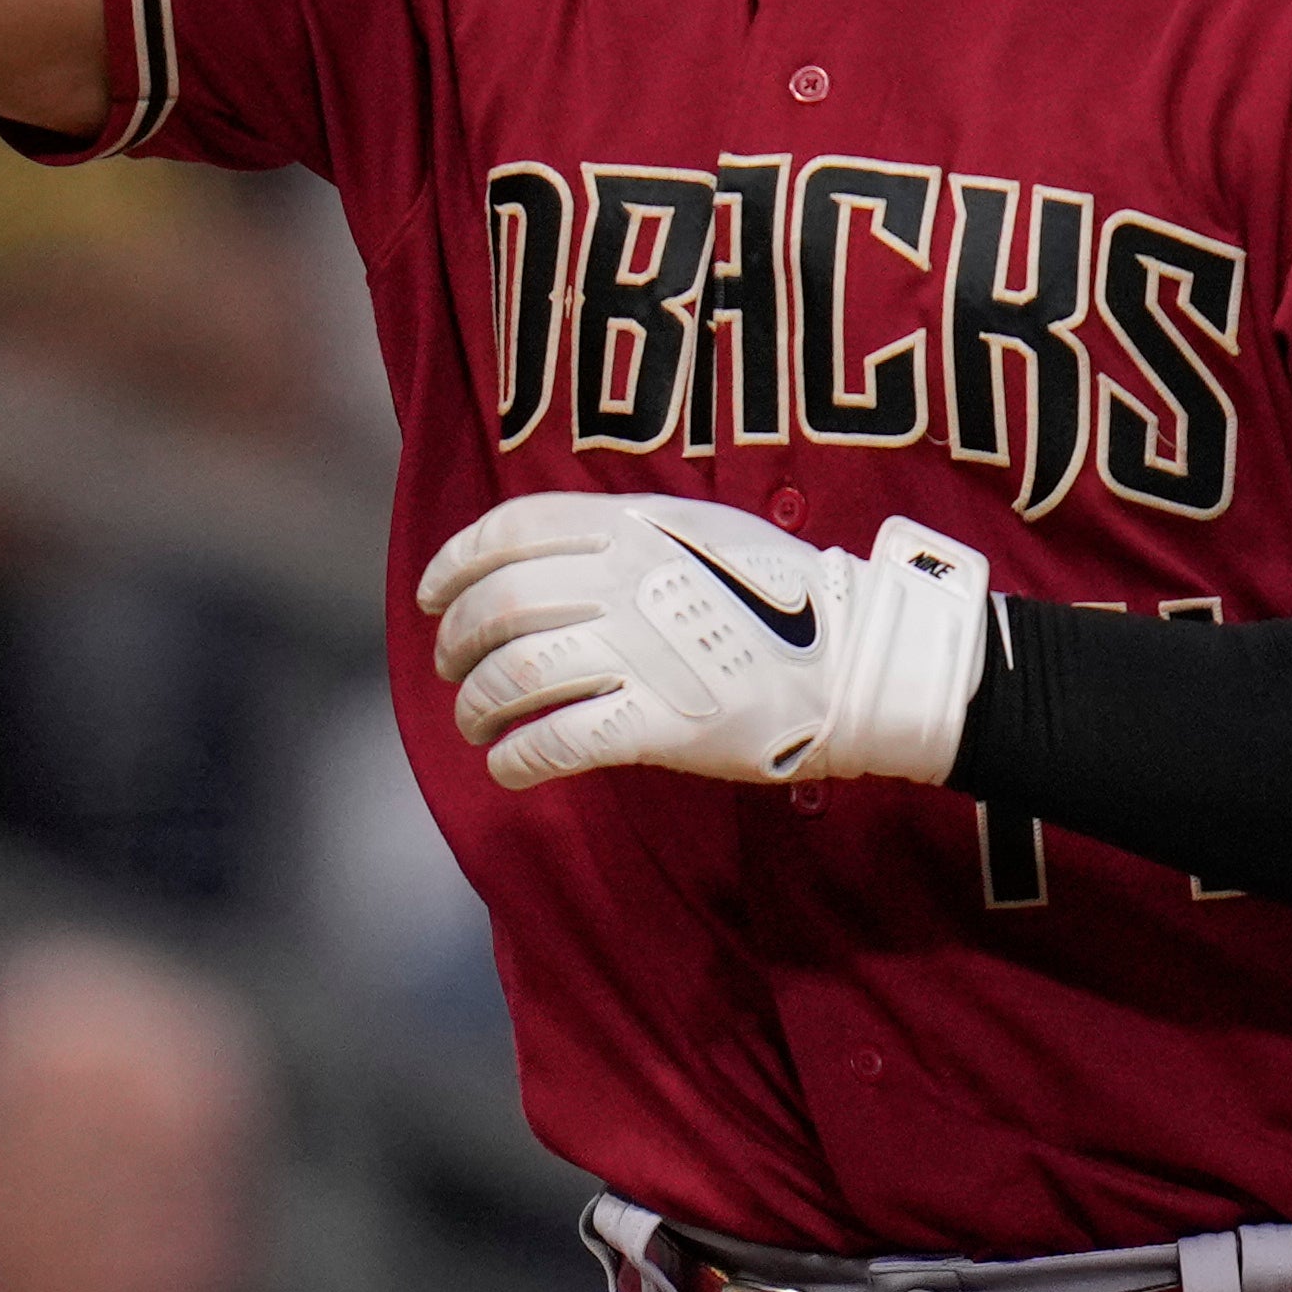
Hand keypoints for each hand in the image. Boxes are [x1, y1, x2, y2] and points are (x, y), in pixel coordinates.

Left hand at [421, 493, 992, 792]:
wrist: (857, 662)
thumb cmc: (779, 598)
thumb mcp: (697, 531)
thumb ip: (621, 536)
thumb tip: (540, 557)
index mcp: (632, 526)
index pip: (510, 532)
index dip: (456, 565)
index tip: (433, 597)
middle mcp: (626, 581)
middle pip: (499, 608)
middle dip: (457, 644)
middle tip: (452, 669)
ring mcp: (641, 652)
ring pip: (515, 677)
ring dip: (476, 705)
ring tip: (476, 722)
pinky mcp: (660, 722)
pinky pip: (558, 742)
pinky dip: (517, 757)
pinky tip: (509, 765)